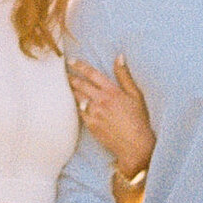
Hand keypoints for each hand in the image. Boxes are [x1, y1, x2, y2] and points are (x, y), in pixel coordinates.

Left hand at [68, 53, 154, 177]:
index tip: (71, 60)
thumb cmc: (138, 119)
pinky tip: (74, 102)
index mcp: (111, 91)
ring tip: (67, 85)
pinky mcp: (91, 125)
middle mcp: (101, 100)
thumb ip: (124, 75)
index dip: (79, 65)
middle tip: (64, 72)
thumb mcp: (135, 95)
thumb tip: (119, 57)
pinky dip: (76, 105)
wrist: (135, 145)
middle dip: (71, 77)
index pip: (92, 74)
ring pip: (77, 98)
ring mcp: (94, 113)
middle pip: (80, 84)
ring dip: (71, 90)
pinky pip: (79, 112)